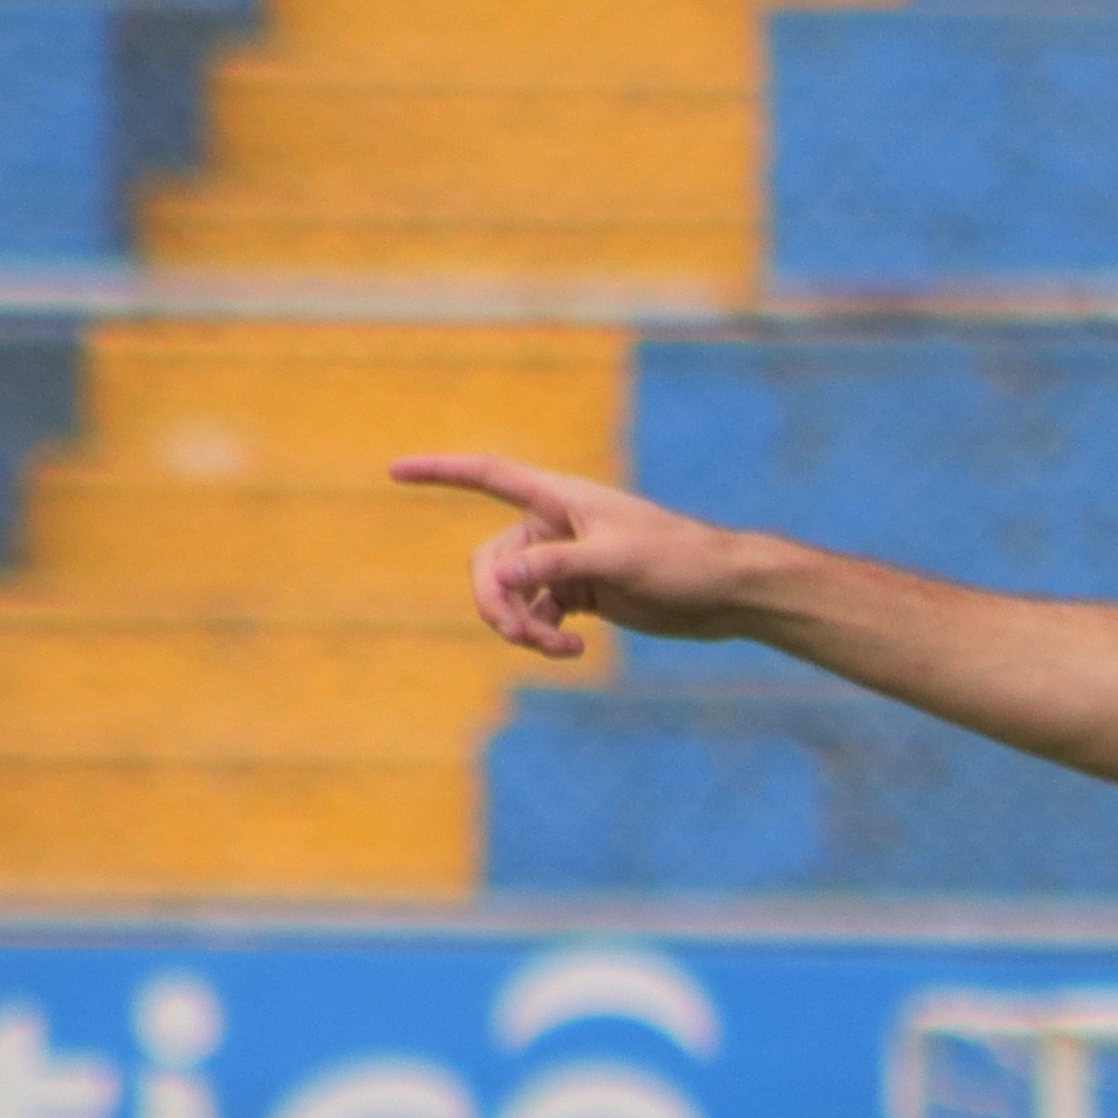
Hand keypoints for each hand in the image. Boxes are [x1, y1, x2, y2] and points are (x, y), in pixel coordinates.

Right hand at [389, 454, 760, 659]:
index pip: (487, 475)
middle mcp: (554, 526)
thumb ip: (555, 566)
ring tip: (556, 647)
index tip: (394, 469)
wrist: (722, 593)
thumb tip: (501, 578)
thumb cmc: (677, 561)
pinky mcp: (579, 593)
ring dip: (521, 625)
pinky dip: (543, 634)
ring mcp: (564, 561)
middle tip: (519, 634)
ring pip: (510, 594)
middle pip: (490, 561)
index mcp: (559, 499)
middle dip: (495, 601)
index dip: (440, 471)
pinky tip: (573, 648)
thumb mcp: (614, 560)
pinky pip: (537, 614)